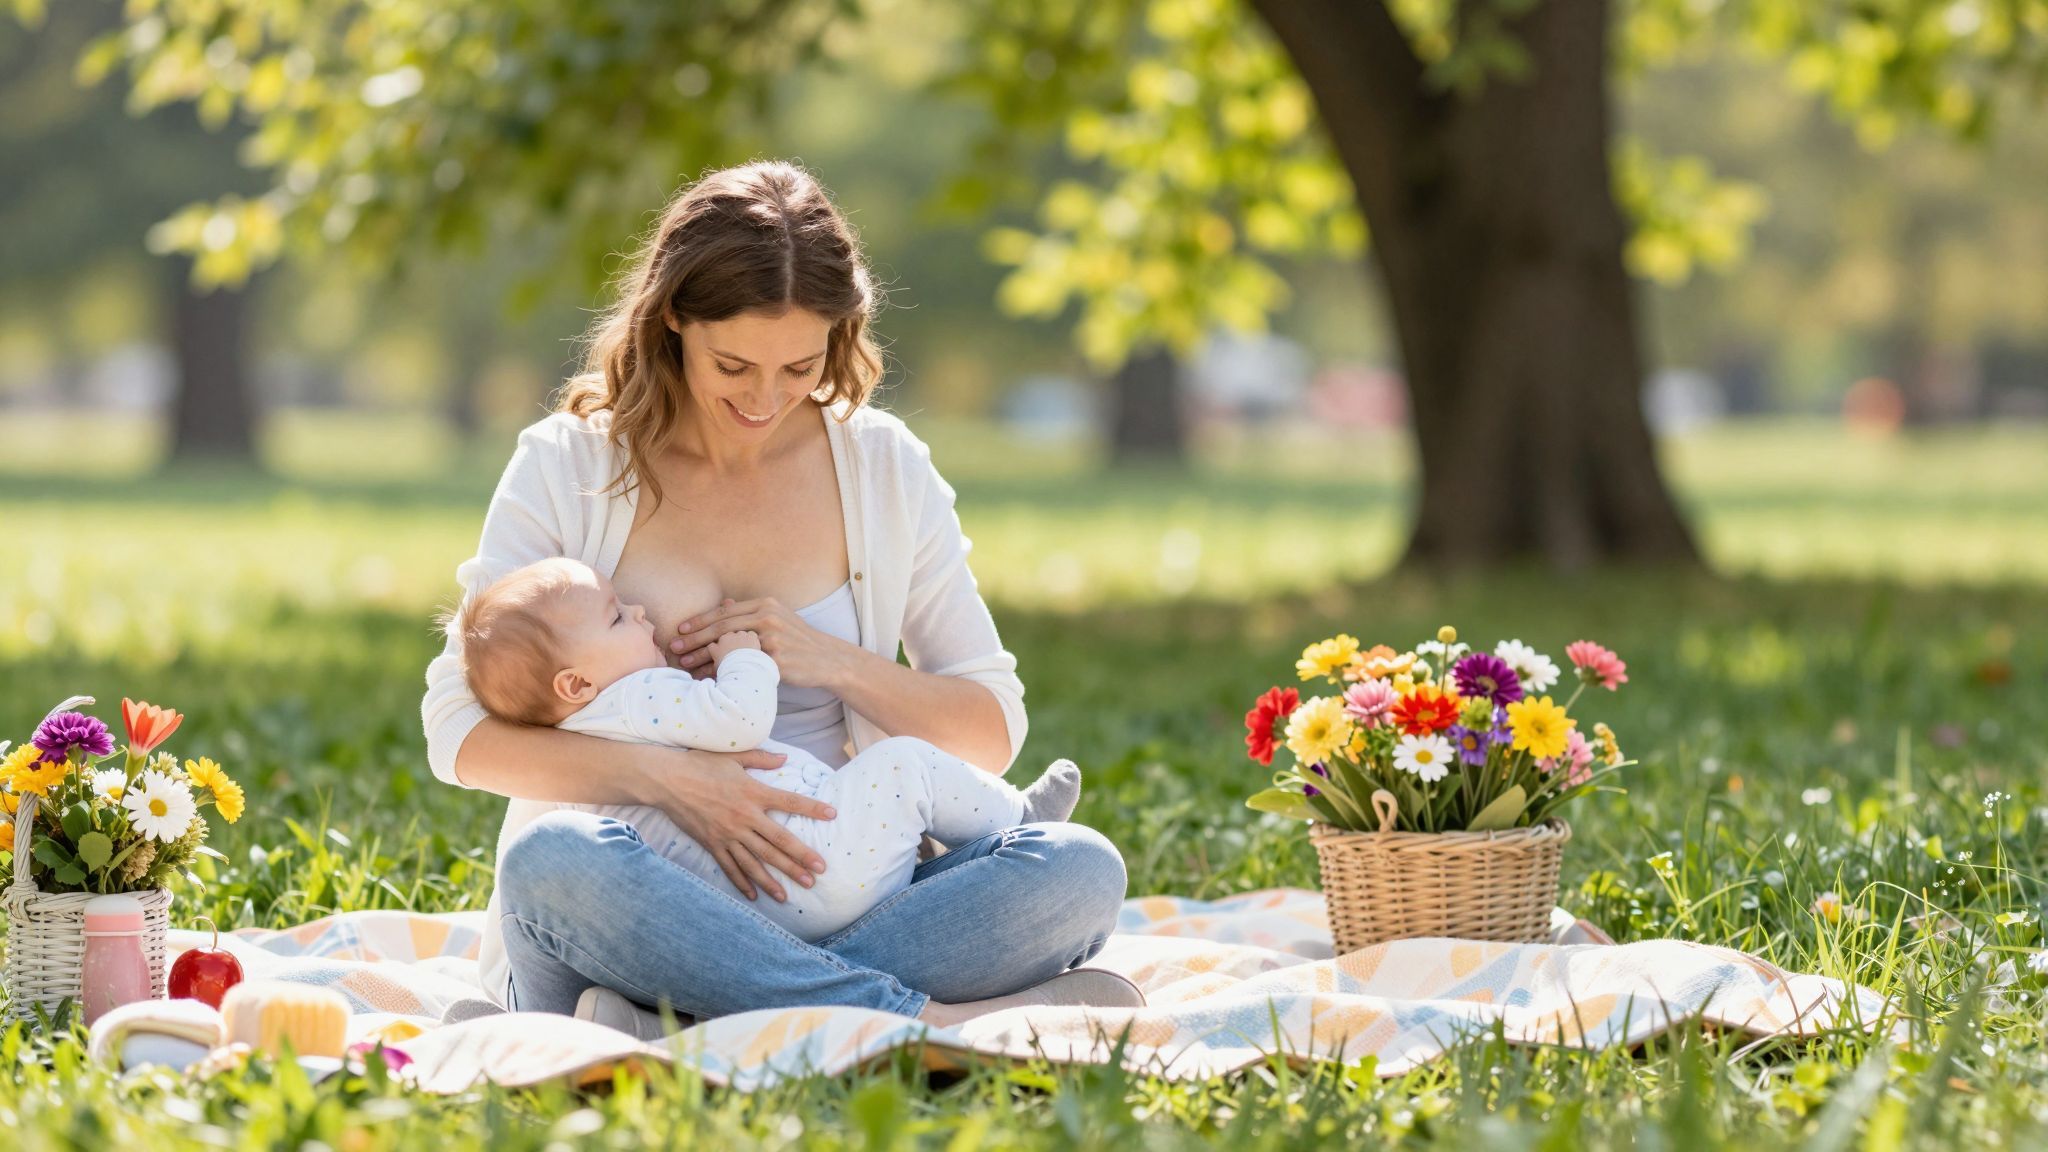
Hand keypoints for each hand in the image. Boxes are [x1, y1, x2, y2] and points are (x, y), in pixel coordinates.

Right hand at [637, 745, 834, 902]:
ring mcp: (728, 834)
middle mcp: (744, 817)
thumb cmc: (700, 764)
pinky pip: (730, 868)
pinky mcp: (712, 844)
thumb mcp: (733, 757)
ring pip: (756, 861)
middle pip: (778, 841)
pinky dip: (742, 883)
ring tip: (790, 895)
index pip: (790, 802)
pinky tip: (754, 896)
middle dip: (800, 859)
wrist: (667, 780)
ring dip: (774, 879)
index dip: (812, 808)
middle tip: (818, 872)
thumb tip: (785, 759)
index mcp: (753, 793)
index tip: (832, 815)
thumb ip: (761, 759)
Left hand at [671, 596, 859, 689]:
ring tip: (684, 665)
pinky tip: (708, 678)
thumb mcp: (777, 618)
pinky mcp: (776, 660)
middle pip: (722, 628)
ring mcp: (772, 639)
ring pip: (728, 648)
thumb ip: (751, 612)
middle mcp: (768, 618)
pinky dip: (722, 672)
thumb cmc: (798, 639)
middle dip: (694, 639)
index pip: (724, 612)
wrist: (826, 659)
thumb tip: (724, 605)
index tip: (681, 630)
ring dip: (703, 657)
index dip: (699, 621)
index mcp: (765, 604)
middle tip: (673, 648)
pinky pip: (741, 667)